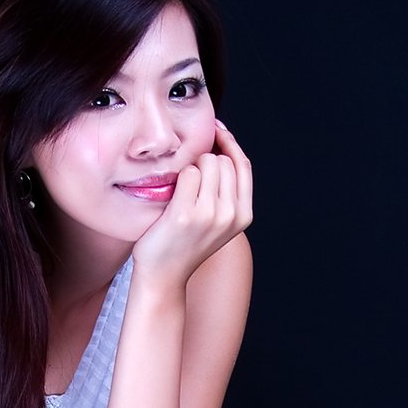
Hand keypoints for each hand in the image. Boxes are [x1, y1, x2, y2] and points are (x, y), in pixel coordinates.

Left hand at [131, 120, 252, 287]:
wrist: (163, 276)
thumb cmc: (184, 243)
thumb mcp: (216, 220)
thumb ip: (225, 190)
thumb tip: (221, 143)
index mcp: (244, 215)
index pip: (243, 165)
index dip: (229, 143)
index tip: (215, 131)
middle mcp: (232, 215)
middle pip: (222, 160)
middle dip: (205, 161)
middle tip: (189, 184)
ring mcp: (210, 215)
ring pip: (206, 162)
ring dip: (190, 169)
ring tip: (181, 195)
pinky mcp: (186, 214)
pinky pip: (187, 173)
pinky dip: (177, 180)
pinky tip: (171, 198)